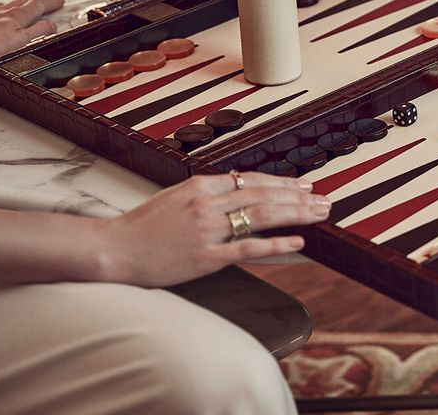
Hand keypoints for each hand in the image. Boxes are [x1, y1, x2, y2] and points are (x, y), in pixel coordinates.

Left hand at [0, 0, 63, 67]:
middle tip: (47, 3)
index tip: (60, 2)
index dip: (51, 3)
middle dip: (38, 2)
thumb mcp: (21, 41)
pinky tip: (1, 14)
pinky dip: (4, 9)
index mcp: (18, 16)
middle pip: (26, 2)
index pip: (39, 5)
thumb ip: (38, 32)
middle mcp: (5, 11)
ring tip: (27, 6)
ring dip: (22, 3)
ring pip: (10, 4)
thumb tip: (52, 25)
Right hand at [99, 172, 330, 286]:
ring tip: (319, 214)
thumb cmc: (142, 226)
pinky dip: (276, 242)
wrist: (113, 249)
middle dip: (298, 196)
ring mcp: (208, 229)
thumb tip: (236, 189)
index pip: (251, 180)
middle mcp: (208, 203)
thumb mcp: (175, 197)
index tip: (304, 185)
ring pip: (262, 215)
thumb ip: (207, 193)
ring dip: (296, 213)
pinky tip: (297, 240)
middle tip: (324, 199)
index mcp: (201, 186)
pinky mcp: (206, 257)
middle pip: (264, 195)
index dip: (282, 182)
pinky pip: (248, 247)